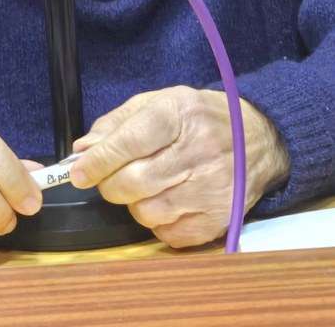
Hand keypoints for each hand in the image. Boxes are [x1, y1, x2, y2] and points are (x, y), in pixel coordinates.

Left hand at [69, 87, 289, 247]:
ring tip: (144, 185)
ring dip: (133, 204)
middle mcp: (198, 150)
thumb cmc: (200, 117)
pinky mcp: (219, 218)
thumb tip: (83, 149)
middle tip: (107, 179)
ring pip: (146, 211)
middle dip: (109, 185)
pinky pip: (168, 234)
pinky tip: (166, 201)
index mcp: (179, 113)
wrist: (259, 138)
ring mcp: (211, 188)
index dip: (98, 161)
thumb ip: (118, 123)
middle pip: (134, 182)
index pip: (130, 142)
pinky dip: (156, 222)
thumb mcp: (160, 102)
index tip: (77, 172)